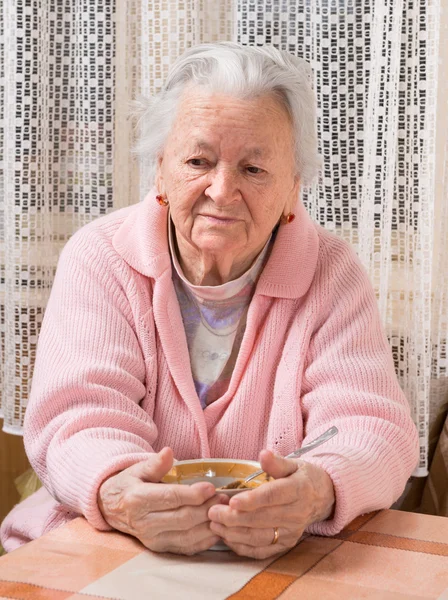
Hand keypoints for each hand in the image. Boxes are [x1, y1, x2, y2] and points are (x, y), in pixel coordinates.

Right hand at [98, 447, 228, 554]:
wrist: (111, 507)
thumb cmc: (129, 484)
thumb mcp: (138, 469)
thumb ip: (155, 463)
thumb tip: (169, 452)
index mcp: (138, 500)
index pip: (171, 498)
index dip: (193, 494)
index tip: (212, 487)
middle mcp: (144, 523)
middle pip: (182, 519)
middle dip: (206, 509)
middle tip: (224, 498)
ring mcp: (152, 539)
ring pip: (187, 536)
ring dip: (209, 525)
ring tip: (223, 511)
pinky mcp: (159, 548)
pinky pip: (185, 548)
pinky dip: (204, 541)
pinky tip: (215, 529)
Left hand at [208, 450, 334, 558]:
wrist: (322, 497)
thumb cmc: (301, 477)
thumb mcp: (293, 464)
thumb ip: (276, 462)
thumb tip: (264, 454)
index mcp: (298, 490)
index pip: (273, 496)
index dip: (252, 500)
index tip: (232, 501)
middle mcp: (296, 513)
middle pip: (263, 519)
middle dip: (235, 518)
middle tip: (213, 512)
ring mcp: (292, 532)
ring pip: (260, 537)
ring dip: (235, 533)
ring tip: (215, 524)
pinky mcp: (287, 544)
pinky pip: (263, 550)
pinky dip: (243, 547)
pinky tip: (227, 538)